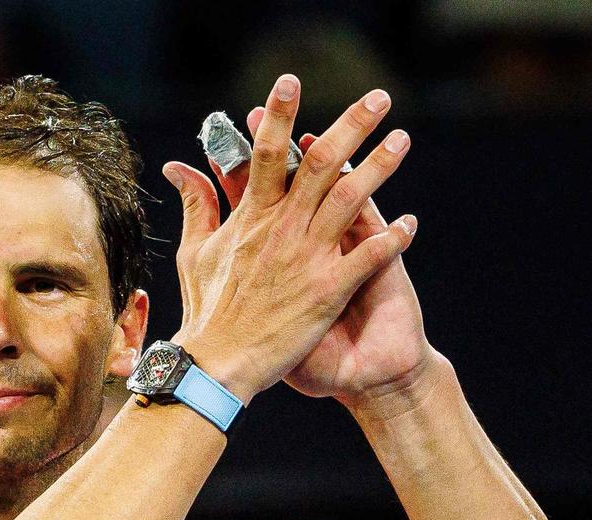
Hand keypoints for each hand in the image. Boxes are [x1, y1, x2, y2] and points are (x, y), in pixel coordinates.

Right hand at [162, 75, 415, 402]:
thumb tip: (179, 167)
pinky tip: (411, 224)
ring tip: (403, 139)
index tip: (290, 83)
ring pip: (348, 199)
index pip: (265, 154)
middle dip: (350, 126)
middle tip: (378, 97)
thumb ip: (197, 205)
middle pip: (319, 164)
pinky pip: (367, 258)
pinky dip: (390, 240)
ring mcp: (306, 258)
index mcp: (251, 218)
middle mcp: (281, 230)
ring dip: (379, 167)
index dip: (278, 116)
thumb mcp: (195, 252)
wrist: (218, 364)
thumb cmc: (207, 310)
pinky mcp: (326, 291)